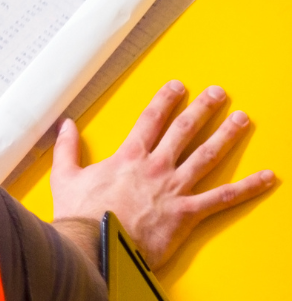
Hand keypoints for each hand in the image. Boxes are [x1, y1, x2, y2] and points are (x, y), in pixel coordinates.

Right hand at [51, 81, 273, 267]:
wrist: (95, 245)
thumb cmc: (81, 215)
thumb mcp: (65, 176)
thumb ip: (67, 148)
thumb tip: (65, 126)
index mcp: (128, 156)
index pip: (150, 118)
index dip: (166, 99)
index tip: (178, 86)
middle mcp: (155, 167)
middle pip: (184, 130)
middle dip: (202, 108)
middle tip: (217, 93)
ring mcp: (174, 188)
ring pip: (207, 156)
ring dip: (226, 135)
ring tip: (241, 120)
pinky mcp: (186, 212)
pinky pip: (222, 198)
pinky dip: (247, 188)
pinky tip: (265, 178)